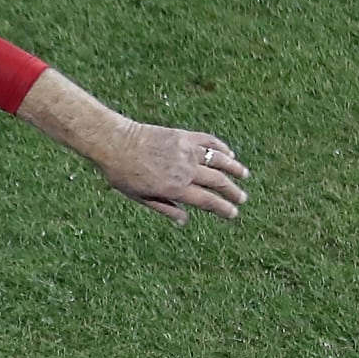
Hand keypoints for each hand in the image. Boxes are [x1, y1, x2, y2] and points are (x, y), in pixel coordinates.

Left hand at [96, 121, 250, 224]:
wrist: (114, 142)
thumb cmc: (123, 173)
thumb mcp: (140, 197)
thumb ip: (165, 208)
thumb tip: (184, 221)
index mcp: (175, 188)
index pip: (207, 201)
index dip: (223, 208)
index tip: (233, 213)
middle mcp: (185, 170)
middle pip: (218, 182)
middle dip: (233, 192)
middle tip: (242, 198)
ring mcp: (186, 151)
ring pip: (219, 160)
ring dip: (234, 168)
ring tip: (244, 175)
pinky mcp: (183, 136)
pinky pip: (208, 141)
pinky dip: (221, 147)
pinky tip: (228, 153)